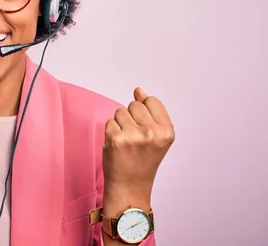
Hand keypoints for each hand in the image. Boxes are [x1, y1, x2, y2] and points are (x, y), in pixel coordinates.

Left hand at [102, 87, 174, 203]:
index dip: (145, 113)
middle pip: (134, 104)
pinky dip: (110, 132)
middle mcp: (152, 133)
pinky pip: (109, 122)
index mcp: (167, 131)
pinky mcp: (116, 138)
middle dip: (132, 118)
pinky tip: (117, 146)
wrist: (130, 186)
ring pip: (120, 112)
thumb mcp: (156, 136)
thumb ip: (150, 112)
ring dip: (120, 124)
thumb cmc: (142, 161)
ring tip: (126, 143)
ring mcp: (134, 135)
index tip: (145, 129)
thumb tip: (138, 90)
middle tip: (135, 139)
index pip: (151, 101)